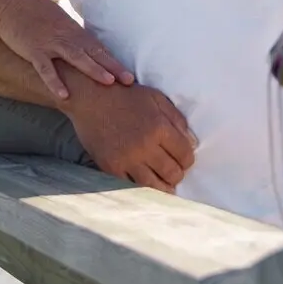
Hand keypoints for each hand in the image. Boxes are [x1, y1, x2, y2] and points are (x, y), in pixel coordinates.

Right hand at [0, 0, 134, 102]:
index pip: (97, 47)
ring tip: (108, 82)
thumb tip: (80, 44)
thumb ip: (69, 32)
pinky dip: (55, 82)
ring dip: (93, 70)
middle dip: (112, 67)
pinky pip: (46, 69)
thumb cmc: (30, 11)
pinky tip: (64, 95)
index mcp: (72, 30)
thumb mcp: (55, 19)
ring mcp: (50, 43)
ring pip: (76, 58)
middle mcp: (65, 36)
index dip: (113, 60)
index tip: (128, 73)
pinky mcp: (33, 50)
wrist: (6, 2)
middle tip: (130, 80)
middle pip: (93, 52)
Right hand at [65, 80, 196, 190]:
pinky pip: (131, 186)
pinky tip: (145, 185)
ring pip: (154, 185)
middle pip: (172, 173)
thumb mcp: (156, 98)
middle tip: (175, 173)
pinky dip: (141, 188)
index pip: (185, 155)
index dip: (188, 160)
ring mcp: (127, 159)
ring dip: (163, 187)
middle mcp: (145, 146)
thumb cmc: (125, 95)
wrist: (90, 97)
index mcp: (160, 128)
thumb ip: (177, 119)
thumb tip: (193, 142)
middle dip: (177, 174)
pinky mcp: (111, 167)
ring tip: (164, 184)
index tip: (184, 161)